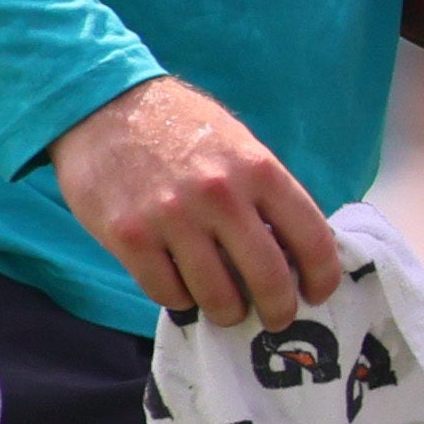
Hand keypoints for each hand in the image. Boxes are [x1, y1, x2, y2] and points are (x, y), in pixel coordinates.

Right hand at [54, 75, 345, 327]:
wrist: (101, 105)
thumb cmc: (179, 127)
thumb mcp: (238, 145)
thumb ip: (266, 194)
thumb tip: (294, 249)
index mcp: (259, 170)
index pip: (311, 238)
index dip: (322, 276)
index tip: (318, 293)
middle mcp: (221, 196)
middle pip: (269, 278)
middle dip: (279, 310)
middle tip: (277, 319)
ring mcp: (173, 218)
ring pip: (218, 296)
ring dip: (228, 312)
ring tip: (228, 309)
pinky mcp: (130, 236)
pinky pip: (168, 293)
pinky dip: (180, 300)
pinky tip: (183, 289)